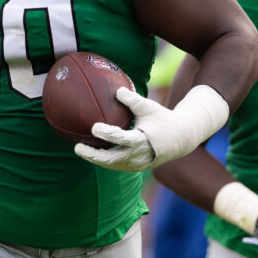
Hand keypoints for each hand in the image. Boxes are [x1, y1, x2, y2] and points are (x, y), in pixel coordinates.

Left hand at [75, 86, 215, 171]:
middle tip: (77, 147)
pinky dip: (103, 160)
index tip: (94, 127)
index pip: (122, 138)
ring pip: (112, 165)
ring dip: (95, 159)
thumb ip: (133, 100)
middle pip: (112, 159)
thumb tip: (117, 90)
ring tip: (80, 149)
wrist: (180, 139)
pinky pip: (116, 165)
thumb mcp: (150, 107)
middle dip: (93, 155)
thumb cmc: (162, 119)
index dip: (107, 134)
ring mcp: (137, 165)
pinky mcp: (135, 168)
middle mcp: (139, 156)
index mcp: (142, 140)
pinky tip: (91, 152)